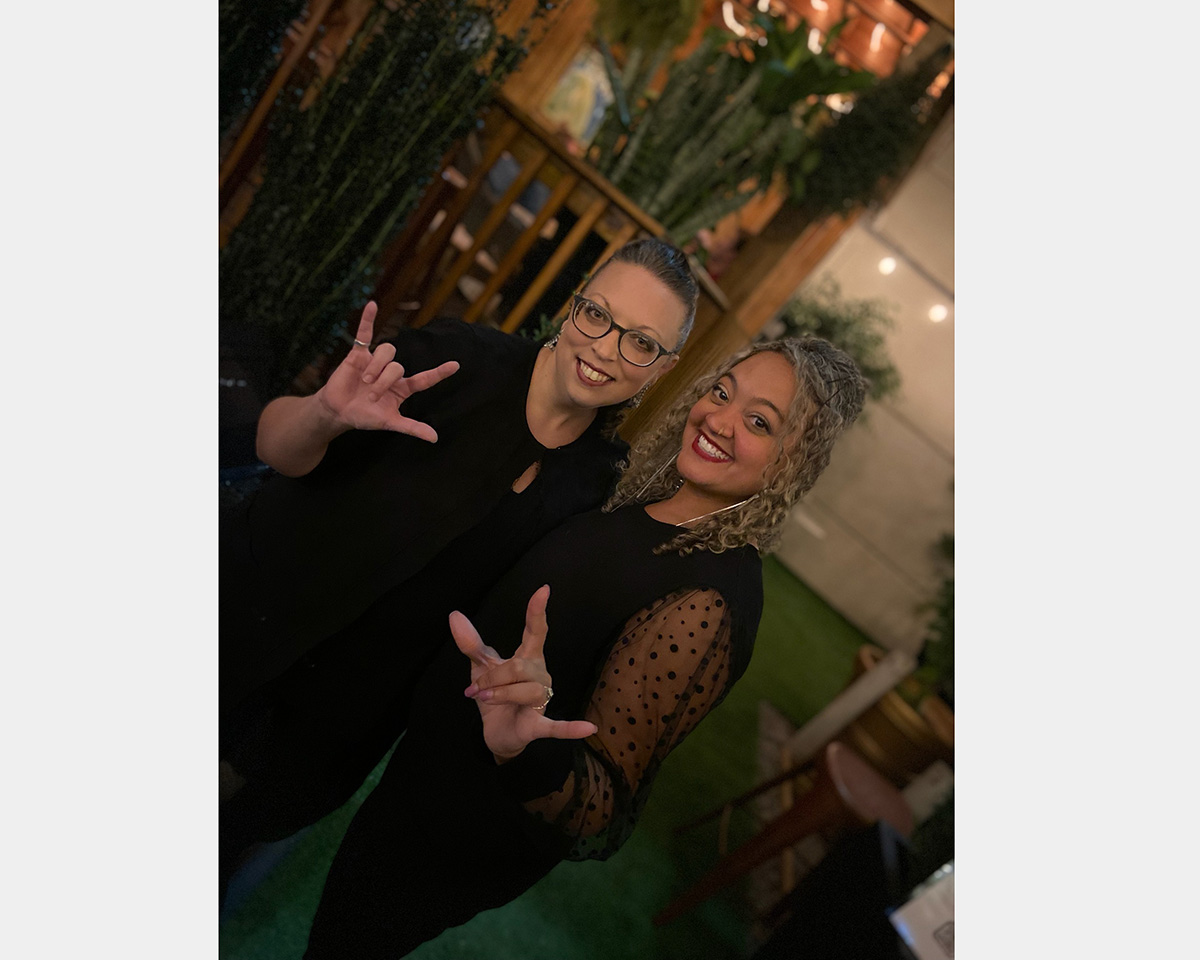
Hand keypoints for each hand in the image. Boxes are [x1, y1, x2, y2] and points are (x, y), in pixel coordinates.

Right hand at [316, 301, 459, 440]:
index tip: (456, 365)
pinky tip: (372, 305)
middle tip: (371, 396)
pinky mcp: (358, 354)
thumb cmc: (364, 416)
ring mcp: (376, 361)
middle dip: (384, 382)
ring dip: (376, 368)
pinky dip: (368, 319)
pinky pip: (365, 333)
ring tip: (365, 382)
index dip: (439, 372)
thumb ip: (412, 428)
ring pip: (386, 352)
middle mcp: (392, 372)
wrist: (338, 411)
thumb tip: (435, 438)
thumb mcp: (390, 423)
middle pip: (398, 367)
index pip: (425, 378)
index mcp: (402, 388)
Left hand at [450, 585, 596, 761]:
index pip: (536, 631)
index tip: (543, 589)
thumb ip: (471, 643)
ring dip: (499, 694)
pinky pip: (557, 726)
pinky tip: (588, 728)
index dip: (537, 611)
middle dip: (492, 677)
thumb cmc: (495, 695)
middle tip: (475, 689)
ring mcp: (542, 700)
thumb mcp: (481, 666)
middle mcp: (540, 675)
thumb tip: (454, 615)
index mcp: (529, 658)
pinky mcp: (538, 725)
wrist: (496, 732)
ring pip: (527, 690)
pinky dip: (571, 729)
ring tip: (485, 700)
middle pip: (519, 666)